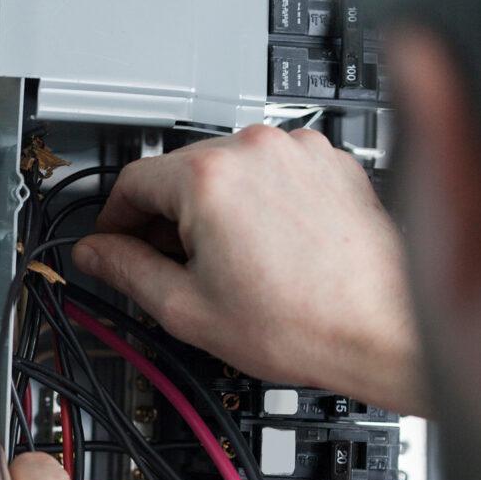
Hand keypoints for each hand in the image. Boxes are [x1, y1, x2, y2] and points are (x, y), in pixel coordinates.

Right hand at [73, 126, 426, 415]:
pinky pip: (274, 173)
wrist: (383, 330)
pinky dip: (261, 203)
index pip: (132, 180)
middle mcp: (256, 150)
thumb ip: (129, 272)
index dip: (114, 219)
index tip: (115, 241)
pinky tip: (268, 249)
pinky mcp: (331, 164)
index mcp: (211, 178)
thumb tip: (97, 254)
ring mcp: (300, 152)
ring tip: (231, 265)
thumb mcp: (189, 309)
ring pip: (229, 171)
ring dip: (215, 209)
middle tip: (171, 266)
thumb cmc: (305, 324)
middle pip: (181, 172)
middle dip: (168, 218)